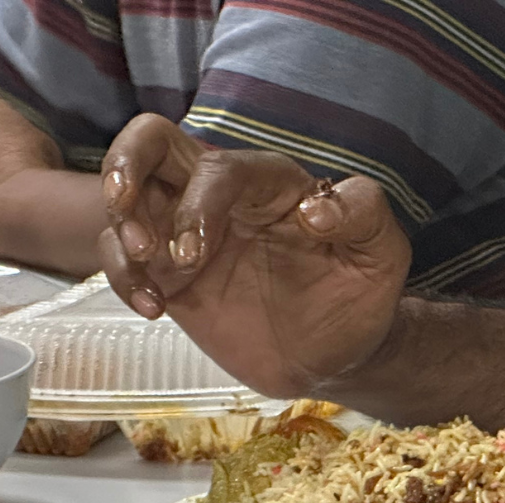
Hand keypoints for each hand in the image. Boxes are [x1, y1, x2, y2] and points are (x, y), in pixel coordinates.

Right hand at [97, 115, 410, 397]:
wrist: (339, 357)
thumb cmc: (361, 297)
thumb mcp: (383, 256)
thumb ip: (365, 215)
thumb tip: (316, 208)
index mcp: (272, 185)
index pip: (221, 168)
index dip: (199, 201)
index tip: (196, 252)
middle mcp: (223, 197)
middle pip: (152, 143)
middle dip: (124, 166)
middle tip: (126, 212)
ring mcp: (188, 232)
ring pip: (126, 198)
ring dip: (121, 228)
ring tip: (149, 268)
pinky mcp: (170, 274)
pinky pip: (123, 257)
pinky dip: (123, 277)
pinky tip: (152, 308)